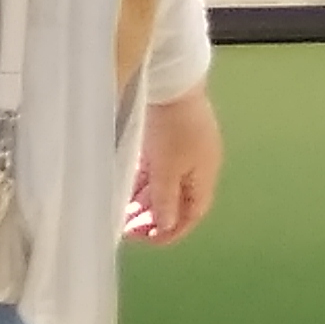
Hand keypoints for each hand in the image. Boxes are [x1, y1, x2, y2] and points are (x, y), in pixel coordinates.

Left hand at [127, 85, 223, 242]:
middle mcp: (195, 166)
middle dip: (153, 218)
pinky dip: (140, 184)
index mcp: (203, 175)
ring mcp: (180, 152)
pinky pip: (154, 170)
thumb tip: (166, 224)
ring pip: (161, 186)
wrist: (171, 83)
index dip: (173, 230)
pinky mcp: (165, 140)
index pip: (192, 213)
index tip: (150, 240)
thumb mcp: (167, 168)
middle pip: (175, 201)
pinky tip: (123, 191)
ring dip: (143, 202)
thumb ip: (165, 198)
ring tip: (121, 214)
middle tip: (127, 229)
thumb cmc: (173, 126)